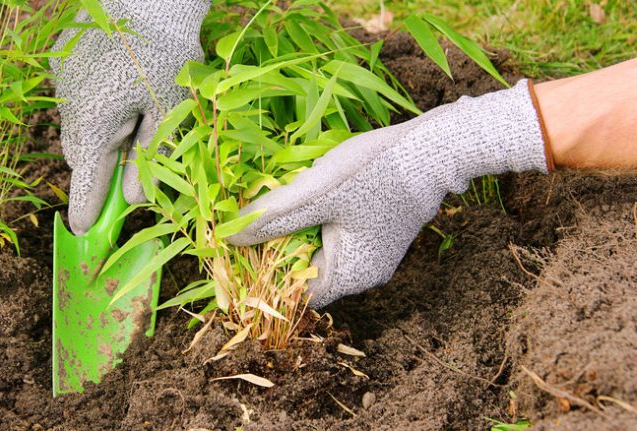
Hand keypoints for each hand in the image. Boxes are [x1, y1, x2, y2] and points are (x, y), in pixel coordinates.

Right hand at [51, 0, 210, 234]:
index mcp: (94, 123)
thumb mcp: (167, 113)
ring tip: (131, 110)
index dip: (86, 209)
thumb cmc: (166, 54)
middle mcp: (69, 105)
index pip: (86, 180)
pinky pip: (74, 99)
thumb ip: (149, 160)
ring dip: (99, 133)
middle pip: (81, 155)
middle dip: (102, 164)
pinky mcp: (62, 63)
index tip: (82, 233)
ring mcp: (61, 82)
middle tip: (133, 155)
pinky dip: (93, 105)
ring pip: (76, 127)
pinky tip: (118, 84)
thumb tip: (133, 200)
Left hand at [229, 80, 550, 307]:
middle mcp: (364, 275)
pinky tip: (311, 200)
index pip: (295, 293)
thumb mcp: (316, 193)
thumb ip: (273, 217)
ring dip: (299, 235)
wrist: (434, 148)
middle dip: (280, 250)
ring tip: (281, 208)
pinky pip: (339, 239)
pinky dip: (319, 225)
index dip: (266, 275)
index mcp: (350, 276)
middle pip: (308, 274)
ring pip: (322, 253)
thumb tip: (232, 237)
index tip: (244, 250)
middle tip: (257, 223)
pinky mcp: (380, 234)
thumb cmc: (374, 172)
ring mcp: (375, 256)